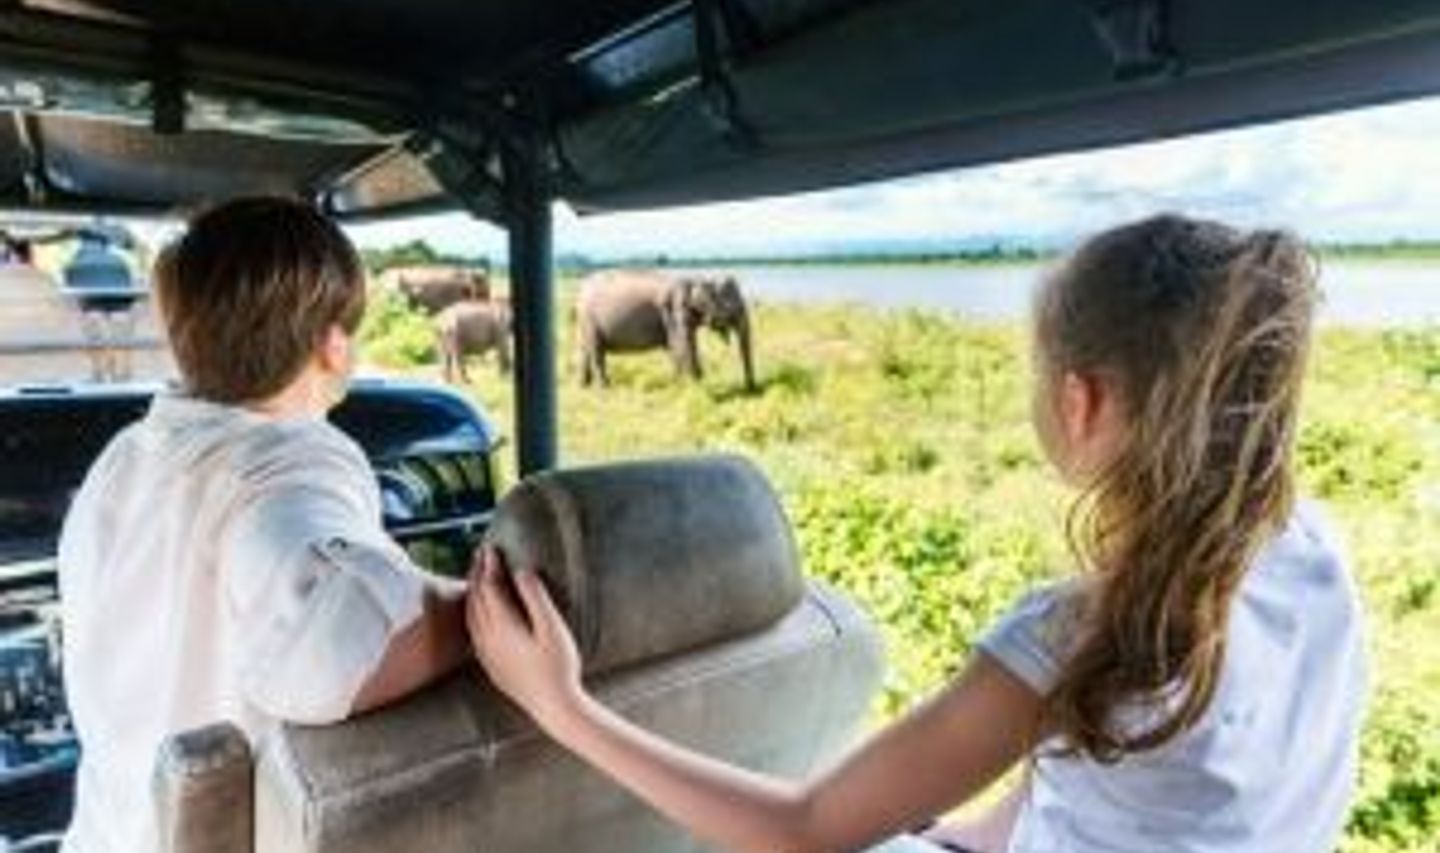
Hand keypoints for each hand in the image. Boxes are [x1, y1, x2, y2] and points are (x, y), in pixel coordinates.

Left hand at [466, 546, 584, 730]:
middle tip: (481, 554)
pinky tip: (479, 612)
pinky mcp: (490, 665)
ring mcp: (486, 654)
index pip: (488, 587)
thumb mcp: (553, 628)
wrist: (553, 707)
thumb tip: (522, 571)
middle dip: (477, 574)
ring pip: (471, 615)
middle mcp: (488, 639)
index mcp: (502, 627)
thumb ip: (536, 598)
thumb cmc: (559, 667)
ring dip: (472, 592)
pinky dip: (473, 612)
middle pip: (475, 599)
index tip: (491, 547)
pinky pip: (473, 631)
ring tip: (478, 576)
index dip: (489, 565)